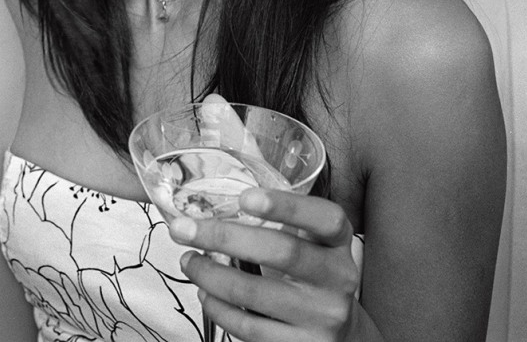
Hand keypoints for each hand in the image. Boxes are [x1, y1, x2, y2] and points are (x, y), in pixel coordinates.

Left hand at [171, 188, 365, 340]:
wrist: (343, 334)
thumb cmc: (311, 276)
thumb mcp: (311, 245)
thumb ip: (280, 222)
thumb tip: (211, 203)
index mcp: (337, 244)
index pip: (326, 219)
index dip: (287, 205)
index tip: (245, 198)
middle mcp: (337, 279)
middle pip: (282, 252)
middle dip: (224, 237)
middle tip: (184, 228)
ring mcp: (322, 317)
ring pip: (254, 293)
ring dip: (209, 274)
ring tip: (188, 260)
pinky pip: (248, 327)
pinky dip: (217, 307)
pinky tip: (205, 292)